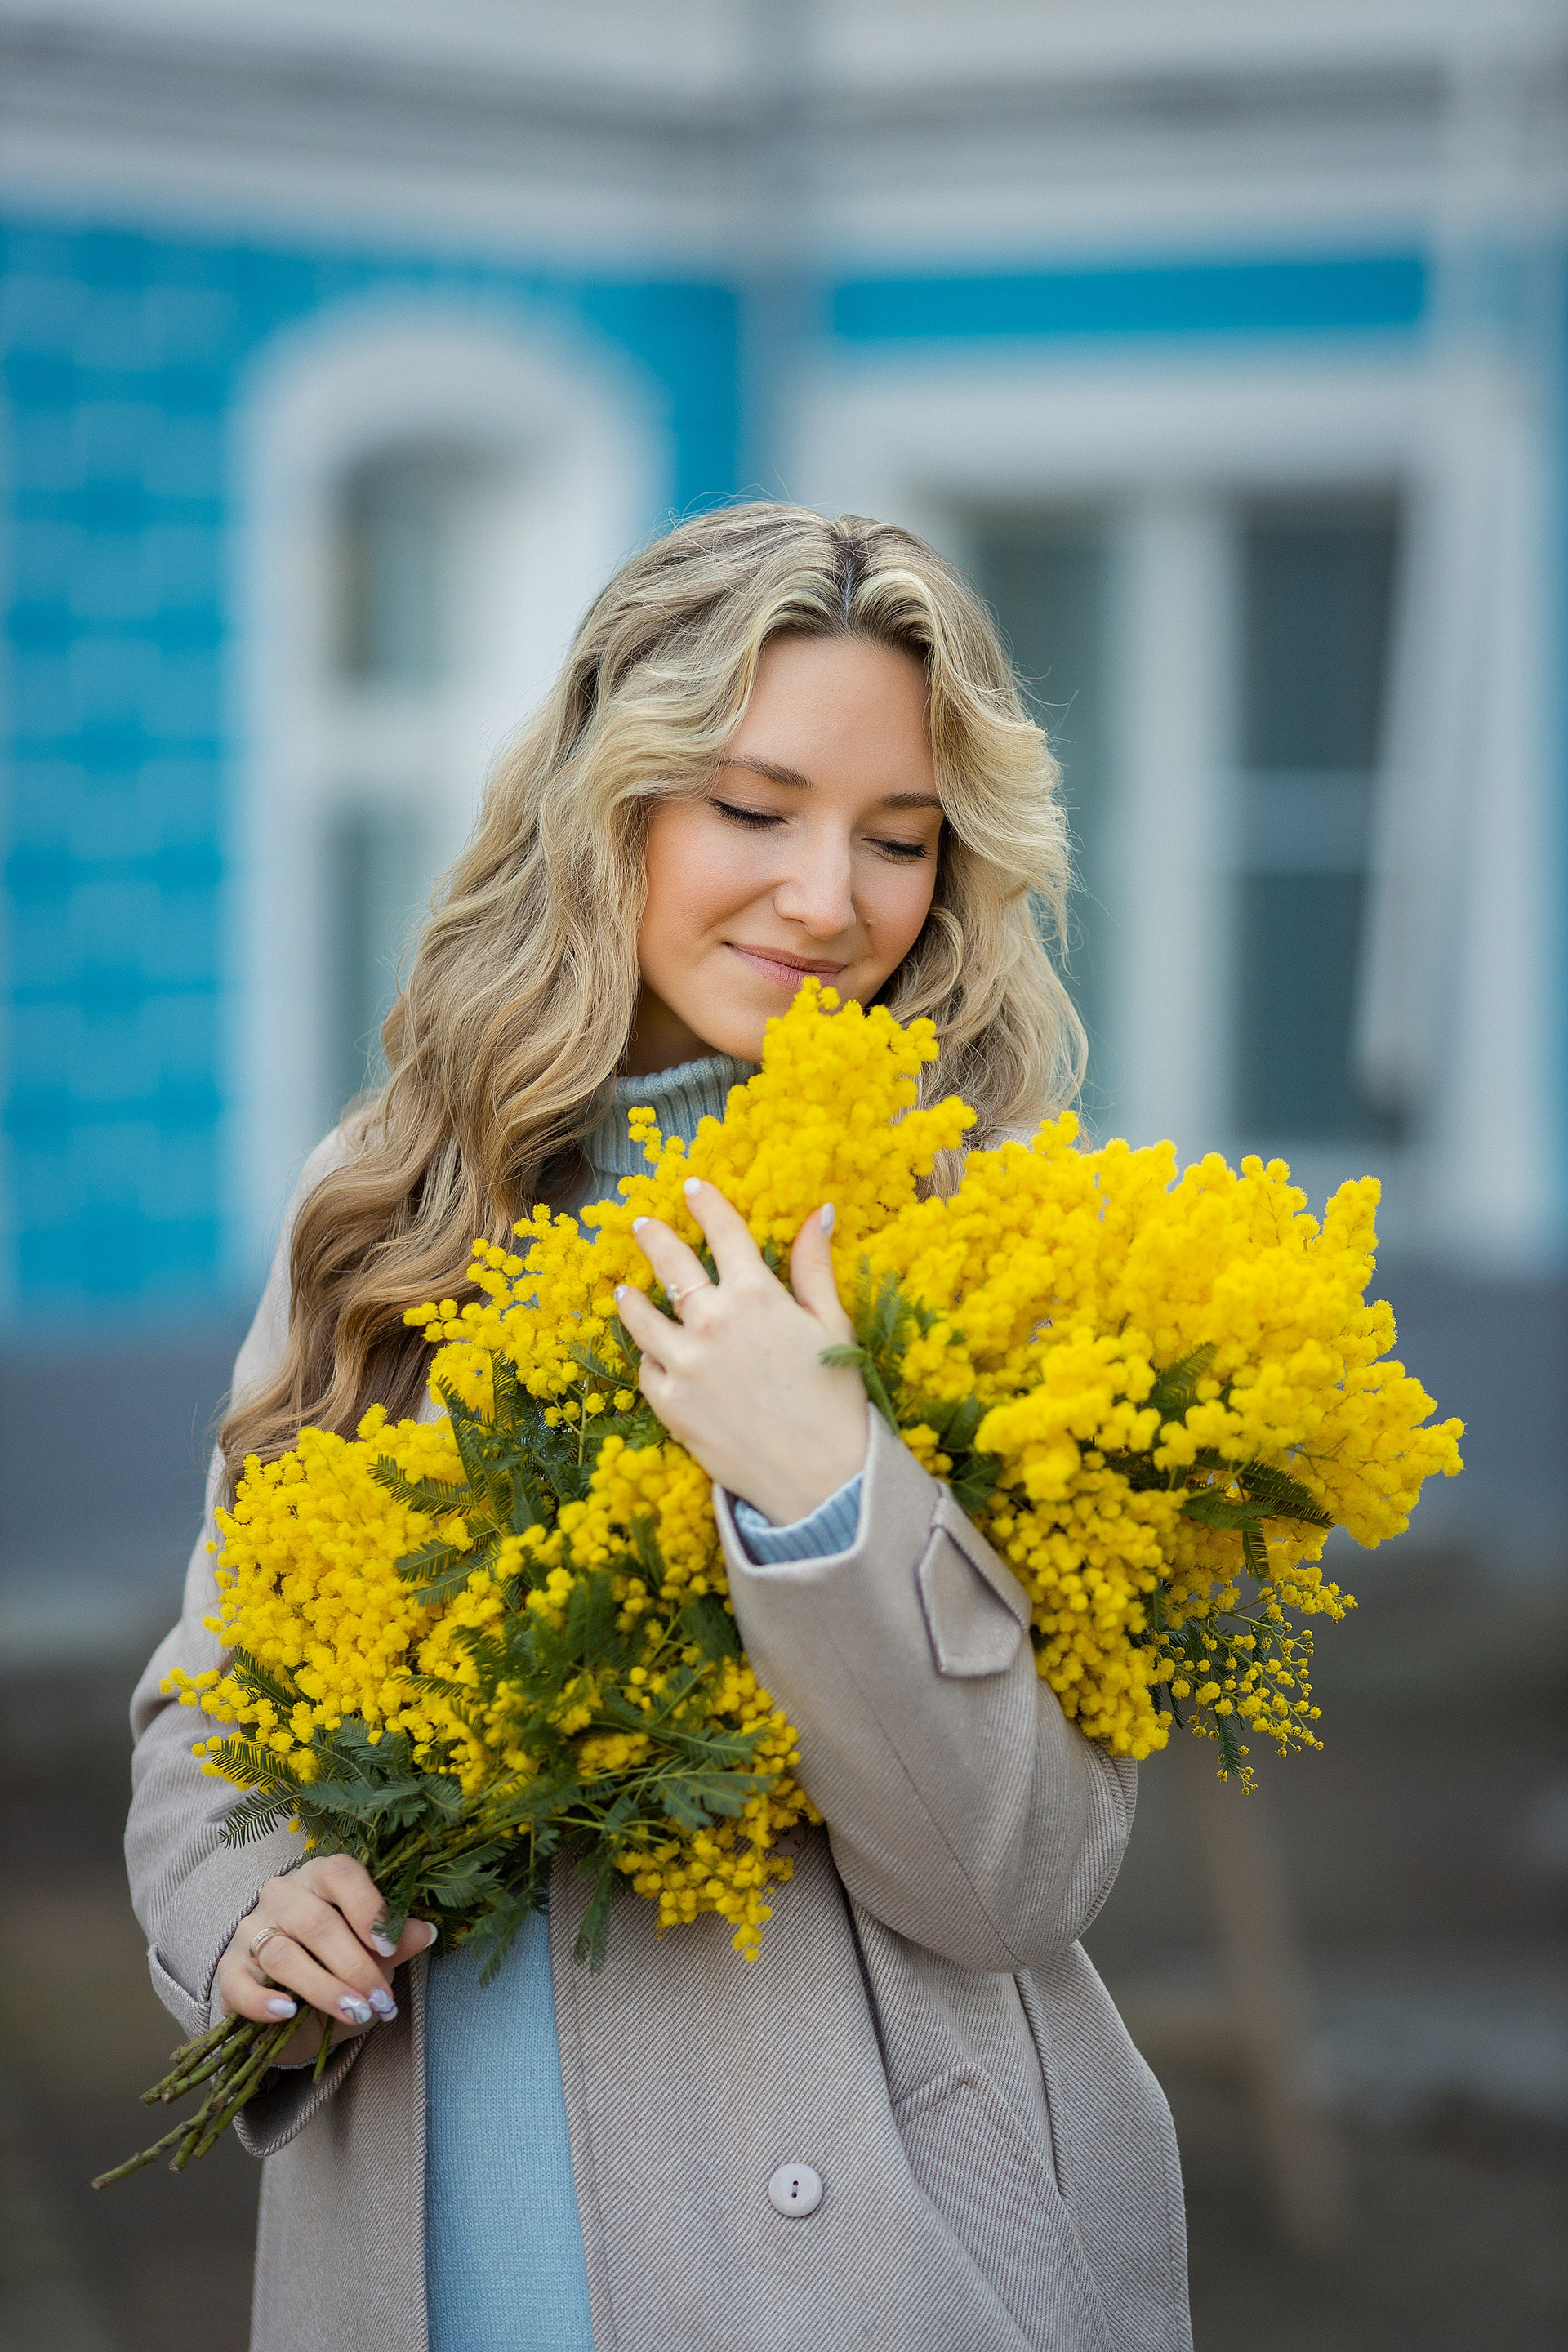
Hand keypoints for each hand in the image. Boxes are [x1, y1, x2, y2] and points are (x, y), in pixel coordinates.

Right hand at [215, 1856, 437, 2065]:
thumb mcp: (374, 1959)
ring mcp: (251, 1931)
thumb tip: (424, 1932)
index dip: (367, 1907)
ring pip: (283, 1955)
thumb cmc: (340, 1969)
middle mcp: (283, 1896)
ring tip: (355, 2013)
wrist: (294, 2012)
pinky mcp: (229, 1971)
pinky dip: (264, 2001)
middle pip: (316, 1921)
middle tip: (382, 2001)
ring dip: (323, 1988)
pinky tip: (288, 2013)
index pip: (341, 1873)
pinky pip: (241, 1983)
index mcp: (321, 1878)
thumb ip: (395, 1945)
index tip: (389, 1947)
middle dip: (355, 1965)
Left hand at [618, 1179, 868, 1527]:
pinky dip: (648, 1358)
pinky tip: (650, 1353)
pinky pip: (646, 1369)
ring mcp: (684, 1364)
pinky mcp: (670, 1404)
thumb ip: (814, 1267)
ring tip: (624, 1289)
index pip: (723, 1232)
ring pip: (641, 1317)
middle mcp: (711, 1322)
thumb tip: (818, 1212)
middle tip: (641, 1225)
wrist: (821, 1478)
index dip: (707, 1204)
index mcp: (755, 1295)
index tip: (693, 1187)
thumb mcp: (832, 1325)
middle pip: (670, 1264)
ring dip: (631, 1298)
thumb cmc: (836, 1398)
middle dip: (654, 1238)